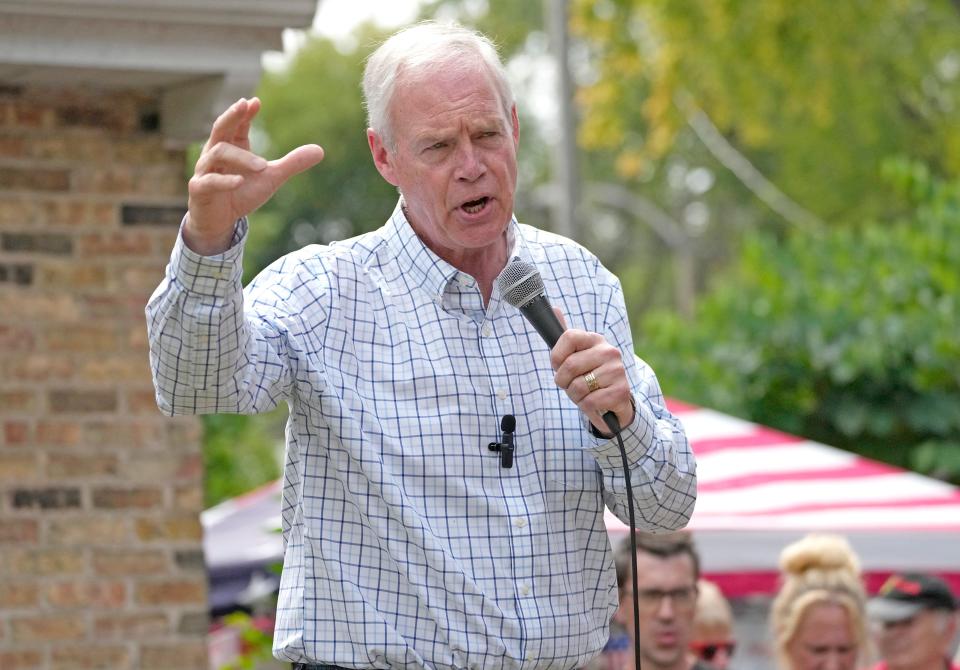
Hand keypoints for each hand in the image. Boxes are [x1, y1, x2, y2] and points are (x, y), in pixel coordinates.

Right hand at [184, 97, 324, 254]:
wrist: (219, 221)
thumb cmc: (241, 192)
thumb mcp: (271, 177)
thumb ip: (292, 163)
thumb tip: (321, 150)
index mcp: (231, 146)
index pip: (236, 124)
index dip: (244, 112)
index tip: (255, 102)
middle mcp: (214, 153)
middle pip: (220, 128)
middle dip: (232, 115)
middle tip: (243, 104)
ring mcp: (205, 170)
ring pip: (218, 153)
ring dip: (242, 157)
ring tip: (263, 166)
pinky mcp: (199, 189)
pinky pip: (210, 181)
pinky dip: (225, 180)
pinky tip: (239, 182)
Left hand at [550, 309, 634, 434]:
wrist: (615, 400)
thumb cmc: (590, 376)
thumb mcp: (577, 355)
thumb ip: (565, 336)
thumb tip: (554, 308)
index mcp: (595, 339)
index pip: (568, 337)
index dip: (556, 356)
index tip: (558, 366)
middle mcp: (609, 351)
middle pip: (569, 366)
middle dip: (563, 382)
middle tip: (570, 385)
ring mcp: (617, 370)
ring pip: (578, 387)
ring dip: (575, 397)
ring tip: (585, 394)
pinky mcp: (621, 392)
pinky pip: (589, 402)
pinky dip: (587, 407)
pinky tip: (595, 403)